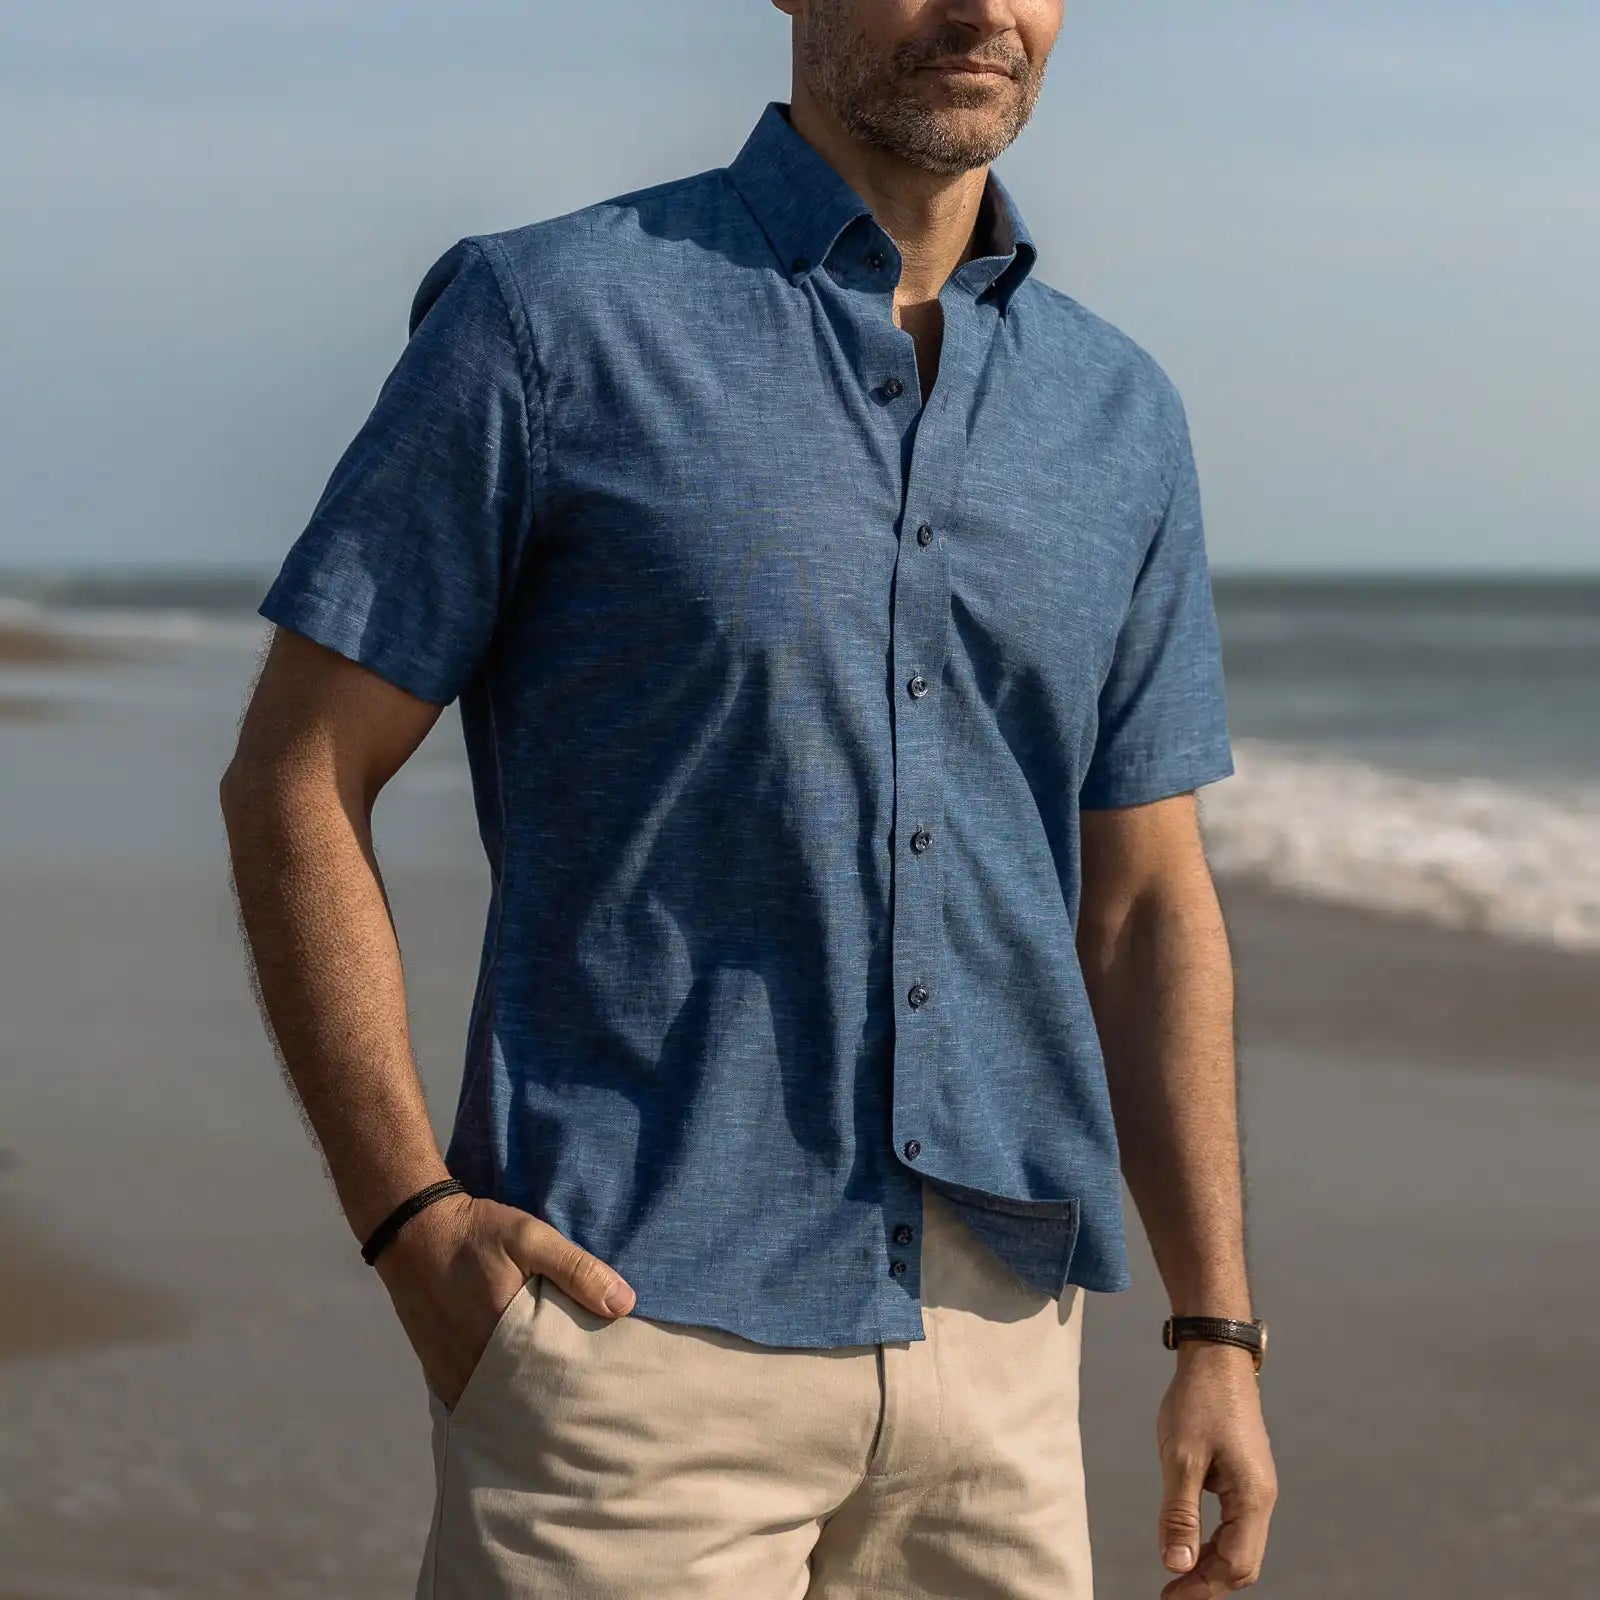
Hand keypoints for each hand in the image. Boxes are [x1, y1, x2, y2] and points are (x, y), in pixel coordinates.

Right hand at [372, 1190, 636, 1410]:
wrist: (412, 1231)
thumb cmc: (475, 1233)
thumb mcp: (531, 1238)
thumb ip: (577, 1269)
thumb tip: (626, 1305)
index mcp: (503, 1339)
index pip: (552, 1384)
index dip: (578, 1392)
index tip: (604, 1393)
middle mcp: (474, 1367)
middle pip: (525, 1405)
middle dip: (554, 1407)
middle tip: (586, 1410)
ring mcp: (452, 1374)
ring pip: (497, 1407)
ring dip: (523, 1407)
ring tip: (557, 1409)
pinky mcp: (438, 1372)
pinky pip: (472, 1400)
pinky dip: (494, 1401)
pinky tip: (516, 1397)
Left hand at [1155, 1342, 1277, 1596]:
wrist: (1216, 1357)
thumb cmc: (1198, 1402)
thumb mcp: (1181, 1459)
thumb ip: (1179, 1514)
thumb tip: (1176, 1565)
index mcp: (1252, 1497)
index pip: (1235, 1564)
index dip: (1202, 1587)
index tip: (1169, 1598)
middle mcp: (1261, 1498)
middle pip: (1242, 1562)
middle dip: (1208, 1583)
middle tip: (1170, 1595)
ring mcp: (1255, 1487)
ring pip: (1239, 1545)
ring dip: (1210, 1565)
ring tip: (1176, 1577)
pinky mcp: (1244, 1476)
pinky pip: (1233, 1524)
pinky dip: (1212, 1542)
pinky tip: (1188, 1544)